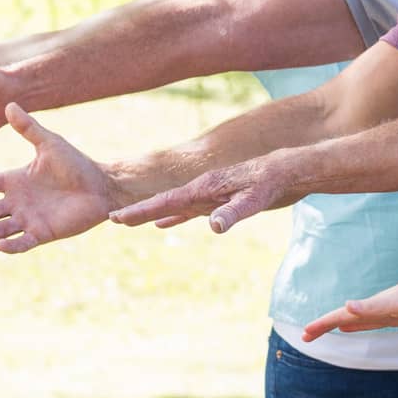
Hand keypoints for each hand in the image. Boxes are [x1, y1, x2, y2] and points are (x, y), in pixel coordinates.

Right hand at [0, 104, 117, 251]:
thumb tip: (9, 104)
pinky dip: (10, 247)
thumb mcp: (50, 144)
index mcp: (14, 181)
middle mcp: (17, 202)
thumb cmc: (77, 164)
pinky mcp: (44, 232)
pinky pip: (23, 243)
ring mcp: (28, 218)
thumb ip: (28, 128)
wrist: (104, 185)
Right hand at [108, 153, 295, 232]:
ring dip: (152, 214)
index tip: (117, 217)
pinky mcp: (218, 199)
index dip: (142, 211)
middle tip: (111, 219)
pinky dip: (174, 217)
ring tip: (130, 221)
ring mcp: (208, 194)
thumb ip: (234, 212)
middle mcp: (202, 189)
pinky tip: (163, 224)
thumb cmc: (271, 184)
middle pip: (164, 203)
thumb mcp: (255, 200)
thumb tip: (213, 226)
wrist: (286, 171)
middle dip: (139, 212)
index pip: (167, 202)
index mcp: (204, 187)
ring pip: (173, 206)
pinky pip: (189, 210)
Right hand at [303, 261, 397, 340]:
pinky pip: (369, 320)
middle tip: (305, 337)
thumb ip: (371, 307)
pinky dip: (357, 324)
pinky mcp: (395, 312)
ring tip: (323, 329)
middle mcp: (374, 307)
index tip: (304, 334)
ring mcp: (384, 309)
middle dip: (323, 326)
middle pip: (342, 318)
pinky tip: (352, 325)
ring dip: (336, 324)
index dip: (321, 325)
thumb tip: (346, 306)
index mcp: (371, 306)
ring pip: (353, 319)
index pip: (339, 316)